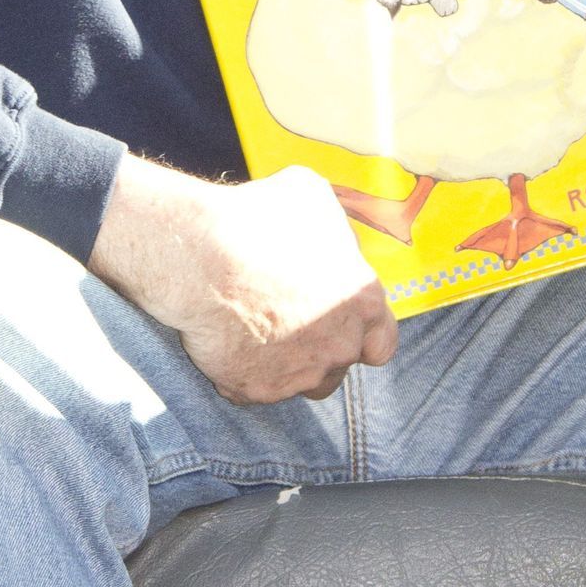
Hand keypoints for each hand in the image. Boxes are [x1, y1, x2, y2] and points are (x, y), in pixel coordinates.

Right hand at [88, 156, 396, 404]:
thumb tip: (330, 236)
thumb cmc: (259, 219)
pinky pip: (256, 387)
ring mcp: (299, 375)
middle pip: (339, 361)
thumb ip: (333, 228)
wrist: (203, 258)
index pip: (382, 340)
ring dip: (290, 364)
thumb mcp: (310, 195)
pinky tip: (228, 338)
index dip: (362, 332)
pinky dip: (245, 370)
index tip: (341, 320)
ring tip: (261, 330)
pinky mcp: (257, 391)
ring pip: (302, 382)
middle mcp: (339, 346)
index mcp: (362, 301)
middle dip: (320, 344)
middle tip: (290, 316)